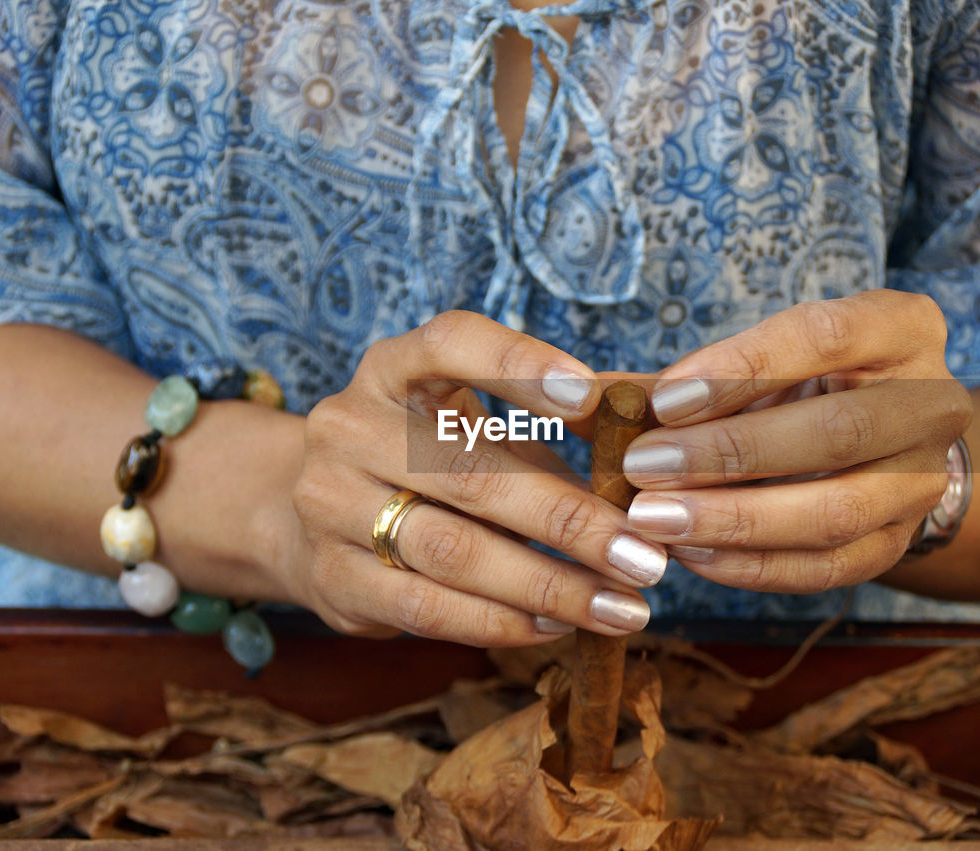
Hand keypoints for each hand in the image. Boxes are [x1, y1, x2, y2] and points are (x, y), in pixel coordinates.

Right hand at [289, 311, 661, 645]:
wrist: (320, 515)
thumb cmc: (434, 459)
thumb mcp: (483, 422)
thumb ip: (560, 424)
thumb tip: (659, 434)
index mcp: (393, 368)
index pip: (450, 344)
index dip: (518, 365)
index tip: (590, 398)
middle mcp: (349, 426)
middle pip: (468, 472)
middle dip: (569, 521)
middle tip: (643, 555)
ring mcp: (329, 502)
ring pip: (451, 551)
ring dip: (548, 586)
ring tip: (620, 605)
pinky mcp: (331, 576)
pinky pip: (425, 608)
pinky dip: (500, 622)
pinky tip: (557, 627)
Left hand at [621, 290, 971, 593]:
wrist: (878, 441)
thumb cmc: (797, 385)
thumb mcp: (754, 364)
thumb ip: (675, 380)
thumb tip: (574, 401)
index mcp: (901, 328)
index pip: (825, 335)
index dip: (742, 368)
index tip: (663, 400)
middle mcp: (932, 402)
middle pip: (838, 431)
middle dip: (730, 454)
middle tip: (642, 472)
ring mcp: (924, 480)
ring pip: (837, 511)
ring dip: (736, 521)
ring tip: (654, 523)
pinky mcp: (900, 544)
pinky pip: (828, 567)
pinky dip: (754, 565)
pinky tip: (692, 555)